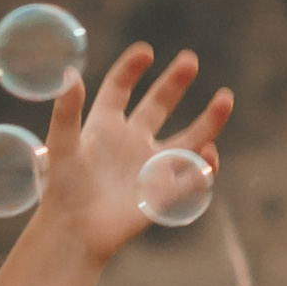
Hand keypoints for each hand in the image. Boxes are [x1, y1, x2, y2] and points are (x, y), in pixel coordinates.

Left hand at [39, 43, 233, 263]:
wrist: (74, 234)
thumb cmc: (62, 191)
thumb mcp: (61, 145)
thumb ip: (66, 111)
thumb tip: (67, 73)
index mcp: (103, 126)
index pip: (120, 89)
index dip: (132, 69)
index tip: (146, 52)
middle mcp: (130, 141)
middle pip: (158, 105)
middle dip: (174, 83)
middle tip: (190, 60)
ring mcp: (150, 166)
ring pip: (188, 138)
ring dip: (208, 121)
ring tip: (225, 98)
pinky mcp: (164, 193)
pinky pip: (192, 177)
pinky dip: (203, 167)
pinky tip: (208, 156)